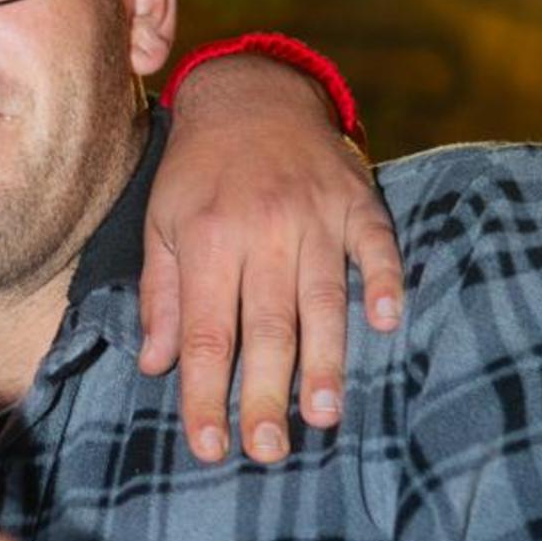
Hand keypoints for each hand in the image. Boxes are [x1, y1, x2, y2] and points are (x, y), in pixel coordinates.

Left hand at [139, 57, 405, 464]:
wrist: (253, 92)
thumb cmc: (200, 170)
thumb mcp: (161, 223)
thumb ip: (161, 295)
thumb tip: (154, 366)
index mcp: (207, 240)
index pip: (204, 335)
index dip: (205, 395)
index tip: (210, 447)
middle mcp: (262, 231)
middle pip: (264, 327)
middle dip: (265, 393)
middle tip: (268, 448)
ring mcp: (315, 215)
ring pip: (321, 298)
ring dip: (324, 358)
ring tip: (324, 413)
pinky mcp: (358, 200)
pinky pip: (377, 245)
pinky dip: (385, 281)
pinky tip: (387, 322)